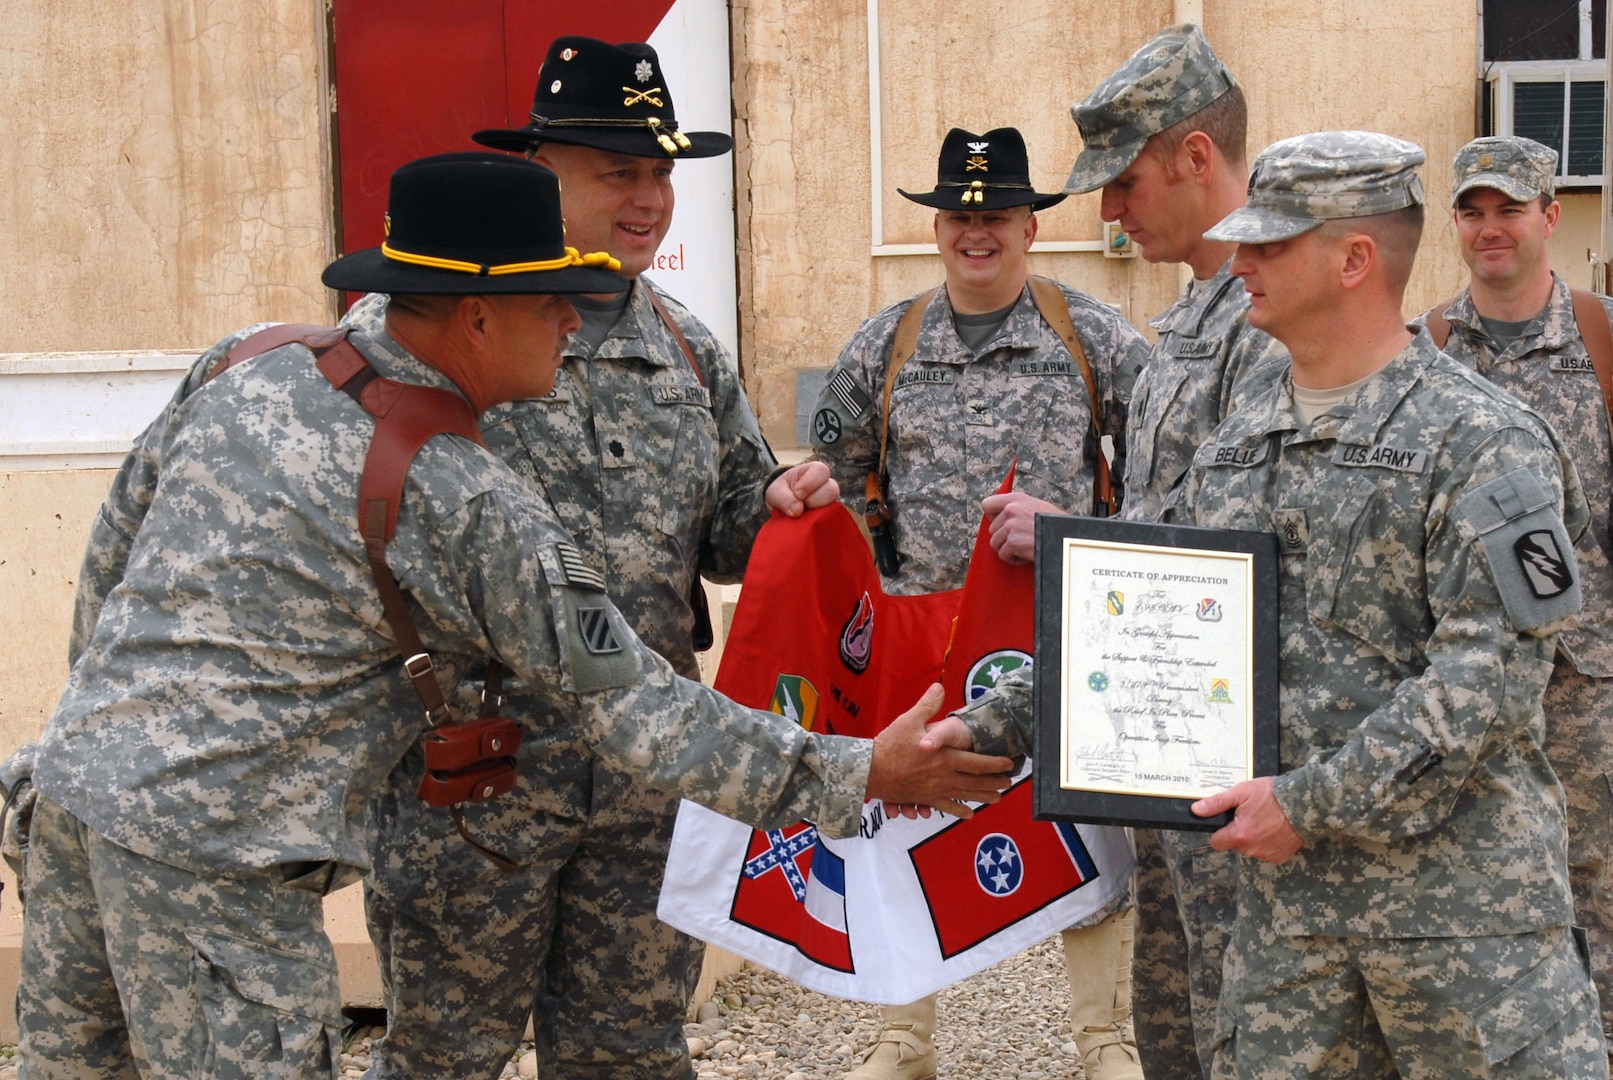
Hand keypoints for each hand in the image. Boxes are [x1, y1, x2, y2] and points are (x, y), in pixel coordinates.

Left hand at [766, 461, 839, 517]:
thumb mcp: (775, 491)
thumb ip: (783, 498)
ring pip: (834, 508)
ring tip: (803, 515)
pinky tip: (808, 524)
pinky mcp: (830, 518)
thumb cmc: (781, 493)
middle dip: (813, 500)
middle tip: (799, 506)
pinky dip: (820, 525)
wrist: (780, 508)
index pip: (821, 471)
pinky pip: (831, 522)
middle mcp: (827, 486)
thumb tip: (797, 511)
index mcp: (814, 471)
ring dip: (816, 514)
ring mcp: (830, 503)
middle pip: (831, 491)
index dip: (809, 483)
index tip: (797, 494)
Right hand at [867, 685, 1014, 817]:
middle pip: (975, 782)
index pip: (977, 762)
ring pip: (965, 795)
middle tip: (1008, 783)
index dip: (995, 764)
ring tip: (997, 798)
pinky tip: (968, 814)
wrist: (870, 772)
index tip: (1009, 764)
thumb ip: (928, 705)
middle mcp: (944, 776)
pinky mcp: (924, 798)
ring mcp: (935, 790)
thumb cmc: (889, 745)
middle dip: (994, 782)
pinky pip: (946, 806)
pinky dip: (959, 811)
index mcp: (945, 757)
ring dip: (983, 797)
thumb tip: (939, 687)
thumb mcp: (909, 720)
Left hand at [982, 492, 1063, 564]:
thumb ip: (1017, 509)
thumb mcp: (1036, 507)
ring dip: (1008, 549)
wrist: (1066, 538)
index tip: (1002, 524)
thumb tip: (1001, 517)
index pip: (987, 505)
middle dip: (1004, 538)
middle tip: (1022, 540)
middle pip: (992, 529)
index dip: (993, 517)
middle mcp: (1011, 509)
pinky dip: (1014, 559)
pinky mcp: (1012, 541)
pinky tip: (1027, 554)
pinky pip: (1003, 554)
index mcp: (1016, 498)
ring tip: (1025, 547)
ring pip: (995, 543)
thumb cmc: (1055, 524)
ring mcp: (1011, 526)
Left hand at [1193, 777, 1303, 863]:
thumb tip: (1196, 810)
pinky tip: (1275, 829)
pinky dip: (1268, 843)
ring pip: (1251, 849)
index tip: (1229, 822)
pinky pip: (1266, 852)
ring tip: (1265, 820)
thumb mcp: (1241, 793)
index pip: (1217, 842)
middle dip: (1239, 833)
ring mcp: (1267, 855)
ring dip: (1254, 838)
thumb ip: (1217, 803)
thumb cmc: (1272, 795)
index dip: (1220, 832)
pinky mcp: (1280, 857)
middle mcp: (1251, 849)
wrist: (1304, 804)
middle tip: (1251, 815)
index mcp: (1239, 835)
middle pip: (1235, 845)